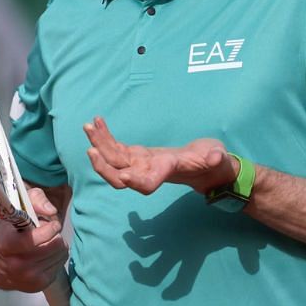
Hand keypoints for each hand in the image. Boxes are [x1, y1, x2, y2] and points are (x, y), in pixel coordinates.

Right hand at [0, 187, 68, 292]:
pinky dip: (57, 257)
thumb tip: (52, 210)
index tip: (52, 223)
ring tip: (46, 242)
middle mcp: (16, 264)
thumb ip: (35, 200)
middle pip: (54, 245)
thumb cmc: (10, 231)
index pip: (34, 239)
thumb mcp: (18, 208)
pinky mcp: (37, 285)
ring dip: (57, 244)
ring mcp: (27, 277)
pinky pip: (60, 265)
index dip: (49, 228)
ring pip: (60, 254)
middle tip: (48, 231)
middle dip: (55, 235)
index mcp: (6, 244)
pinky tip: (46, 253)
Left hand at [84, 117, 236, 194]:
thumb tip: (216, 157)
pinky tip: (97, 122)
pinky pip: (115, 148)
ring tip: (88, 126)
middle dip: (104, 166)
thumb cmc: (212, 161)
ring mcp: (139, 164)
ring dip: (99, 144)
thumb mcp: (217, 158)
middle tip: (91, 150)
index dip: (135, 182)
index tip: (123, 177)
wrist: (203, 166)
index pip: (147, 184)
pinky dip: (105, 136)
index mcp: (167, 172)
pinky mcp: (135, 155)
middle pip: (120, 176)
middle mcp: (148, 172)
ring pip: (113, 160)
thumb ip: (215, 158)